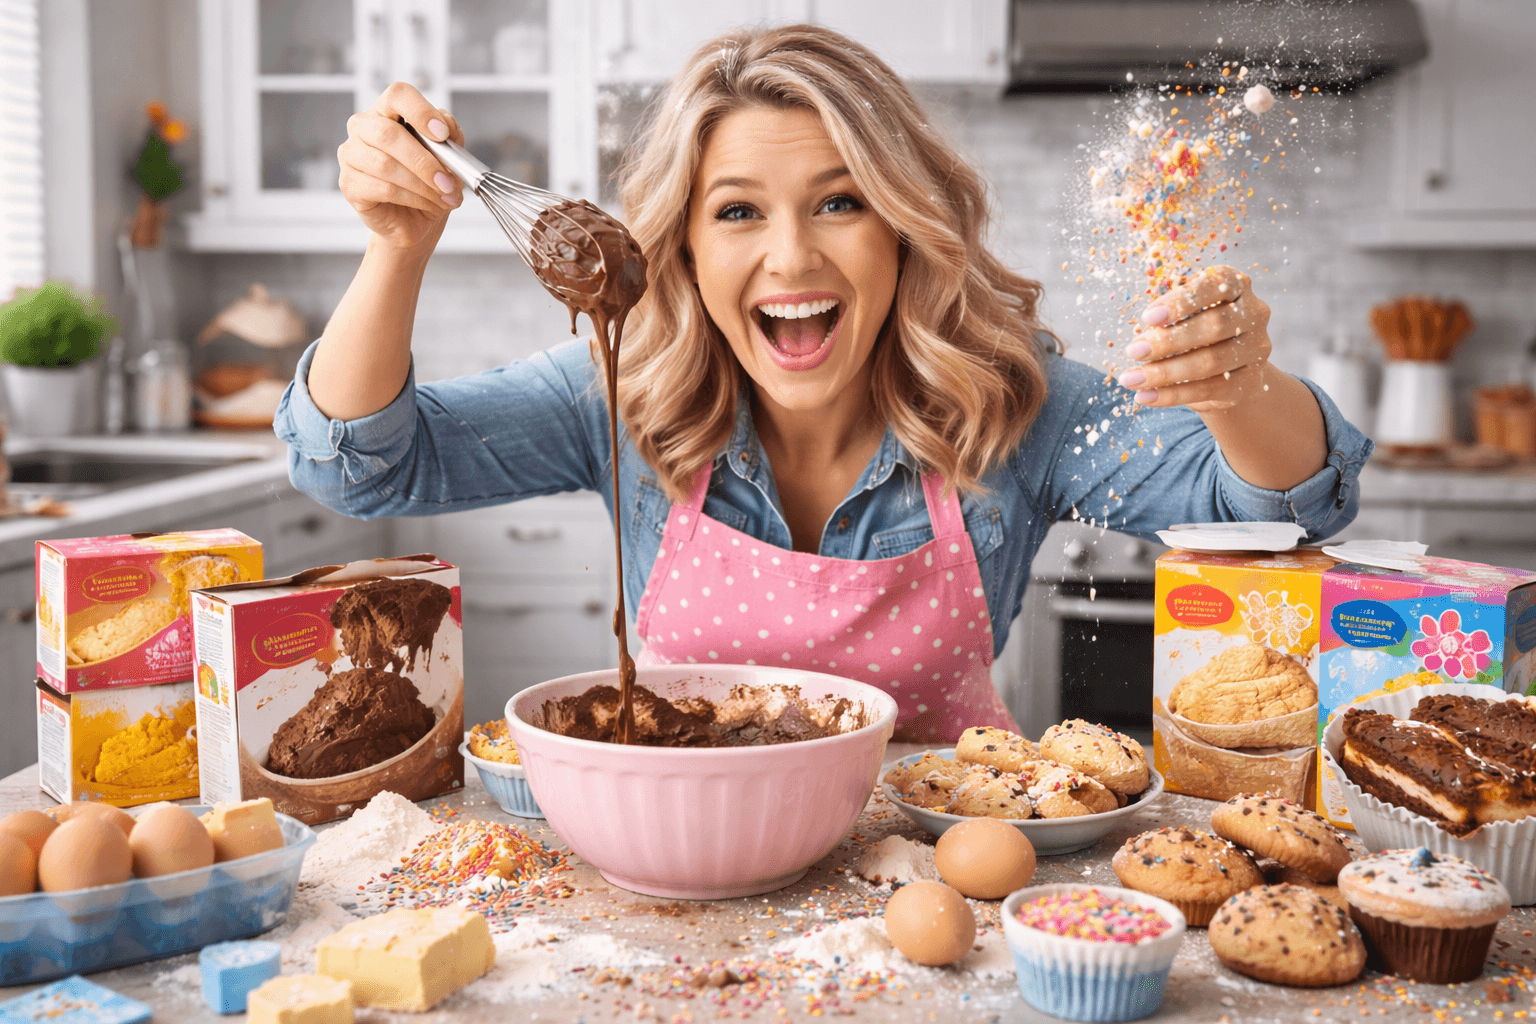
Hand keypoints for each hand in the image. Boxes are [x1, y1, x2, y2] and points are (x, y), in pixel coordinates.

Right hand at [338, 83, 464, 249]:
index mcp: (387, 112)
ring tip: (444, 196)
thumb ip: (450, 136)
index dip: (420, 111)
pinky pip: (383, 188)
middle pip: (389, 133)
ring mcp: (351, 155)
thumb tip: (447, 123)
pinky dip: (412, 198)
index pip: (397, 95)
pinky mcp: (349, 184)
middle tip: (449, 181)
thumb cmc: (427, 183)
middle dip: (425, 161)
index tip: (443, 134)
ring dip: (422, 184)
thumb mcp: (448, 158)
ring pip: (386, 165)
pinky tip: (428, 203)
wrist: (415, 220)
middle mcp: (363, 128)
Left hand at [1118, 266, 1272, 412]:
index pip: (1214, 286)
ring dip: (1165, 372)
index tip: (1148, 317)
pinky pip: (1209, 390)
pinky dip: (1173, 395)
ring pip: (1211, 361)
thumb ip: (1167, 317)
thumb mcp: (1181, 313)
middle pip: (1214, 326)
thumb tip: (1142, 337)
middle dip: (1169, 341)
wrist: (1227, 366)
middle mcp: (1255, 314)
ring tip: (1131, 379)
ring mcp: (1257, 349)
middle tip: (1133, 351)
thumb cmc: (1194, 328)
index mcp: (1237, 285)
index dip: (1180, 302)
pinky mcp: (1250, 381)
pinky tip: (1145, 396)